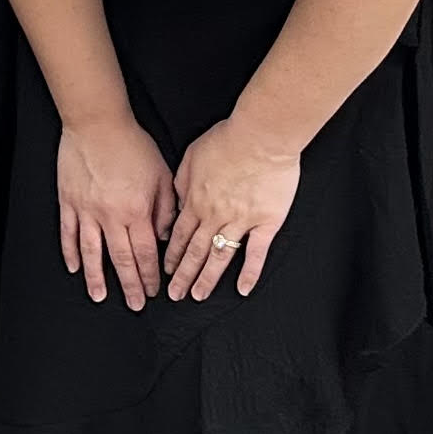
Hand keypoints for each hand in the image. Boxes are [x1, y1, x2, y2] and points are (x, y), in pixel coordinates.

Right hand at [57, 116, 177, 310]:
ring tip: (100, 296)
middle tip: (134, 304)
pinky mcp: (68, 202)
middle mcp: (110, 217)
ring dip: (96, 278)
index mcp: (136, 212)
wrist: (97, 124)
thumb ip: (165, 209)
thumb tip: (163, 236)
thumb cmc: (132, 145)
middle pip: (120, 259)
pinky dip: (71, 252)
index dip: (149, 276)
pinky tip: (74, 266)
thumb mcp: (162, 175)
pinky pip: (68, 233)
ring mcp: (86, 211)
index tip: (154, 291)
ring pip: (91, 253)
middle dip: (129, 285)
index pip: (145, 253)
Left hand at [164, 116, 302, 299]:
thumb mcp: (191, 157)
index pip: (178, 235)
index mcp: (195, 200)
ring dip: (207, 279)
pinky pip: (256, 252)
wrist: (261, 138)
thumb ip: (181, 183)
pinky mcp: (266, 222)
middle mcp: (215, 215)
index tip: (166, 272)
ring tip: (198, 296)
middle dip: (183, 275)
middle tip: (175, 295)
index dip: (171, 255)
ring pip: (219, 256)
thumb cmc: (227, 141)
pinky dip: (249, 273)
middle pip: (194, 251)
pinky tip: (242, 289)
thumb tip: (177, 203)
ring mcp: (241, 221)